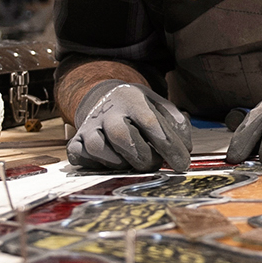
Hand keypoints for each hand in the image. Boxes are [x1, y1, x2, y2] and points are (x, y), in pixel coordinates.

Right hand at [67, 81, 192, 172]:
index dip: (169, 147)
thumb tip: (186, 147)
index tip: (182, 164)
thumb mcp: (160, 106)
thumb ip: (176, 124)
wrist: (104, 98)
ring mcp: (89, 126)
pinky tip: (112, 161)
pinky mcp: (75, 141)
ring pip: (99, 149)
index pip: (152, 123)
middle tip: (155, 164)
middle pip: (122, 137)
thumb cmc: (138, 108)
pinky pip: (81, 157)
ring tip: (133, 161)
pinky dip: (97, 164)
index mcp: (132, 99)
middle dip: (144, 157)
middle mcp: (108, 111)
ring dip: (121, 162)